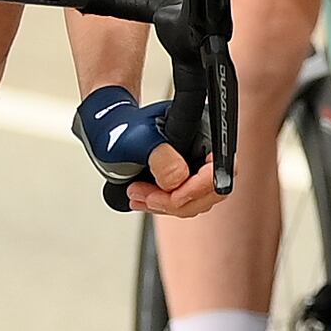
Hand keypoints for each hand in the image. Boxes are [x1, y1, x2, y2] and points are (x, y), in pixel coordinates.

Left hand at [74, 82, 223, 217]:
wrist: (111, 126)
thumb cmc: (124, 125)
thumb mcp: (139, 137)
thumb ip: (161, 158)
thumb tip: (176, 181)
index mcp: (204, 133)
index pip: (219, 170)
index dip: (196, 188)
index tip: (171, 195)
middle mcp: (207, 150)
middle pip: (210, 191)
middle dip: (176, 201)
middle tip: (146, 197)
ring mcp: (198, 166)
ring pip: (198, 200)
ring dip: (168, 206)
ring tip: (139, 197)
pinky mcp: (187, 179)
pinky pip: (185, 202)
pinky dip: (165, 205)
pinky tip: (146, 200)